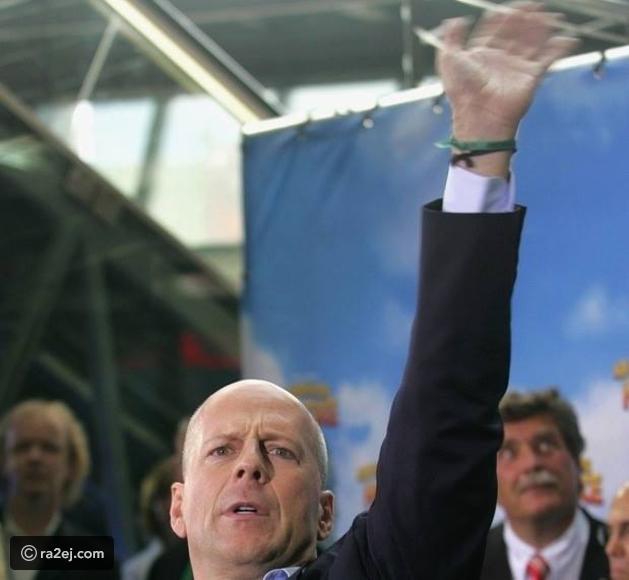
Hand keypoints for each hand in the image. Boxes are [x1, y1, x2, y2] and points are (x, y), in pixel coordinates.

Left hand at [437, 2, 577, 140]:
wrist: (478, 113)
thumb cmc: (461, 89)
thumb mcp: (449, 58)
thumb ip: (451, 37)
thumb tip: (455, 20)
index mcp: (481, 55)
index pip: (495, 30)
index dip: (504, 17)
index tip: (511, 7)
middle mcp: (500, 61)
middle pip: (516, 33)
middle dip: (526, 18)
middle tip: (536, 4)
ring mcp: (516, 69)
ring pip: (533, 42)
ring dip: (542, 28)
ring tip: (551, 16)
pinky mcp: (531, 77)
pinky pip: (548, 59)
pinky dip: (559, 48)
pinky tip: (568, 38)